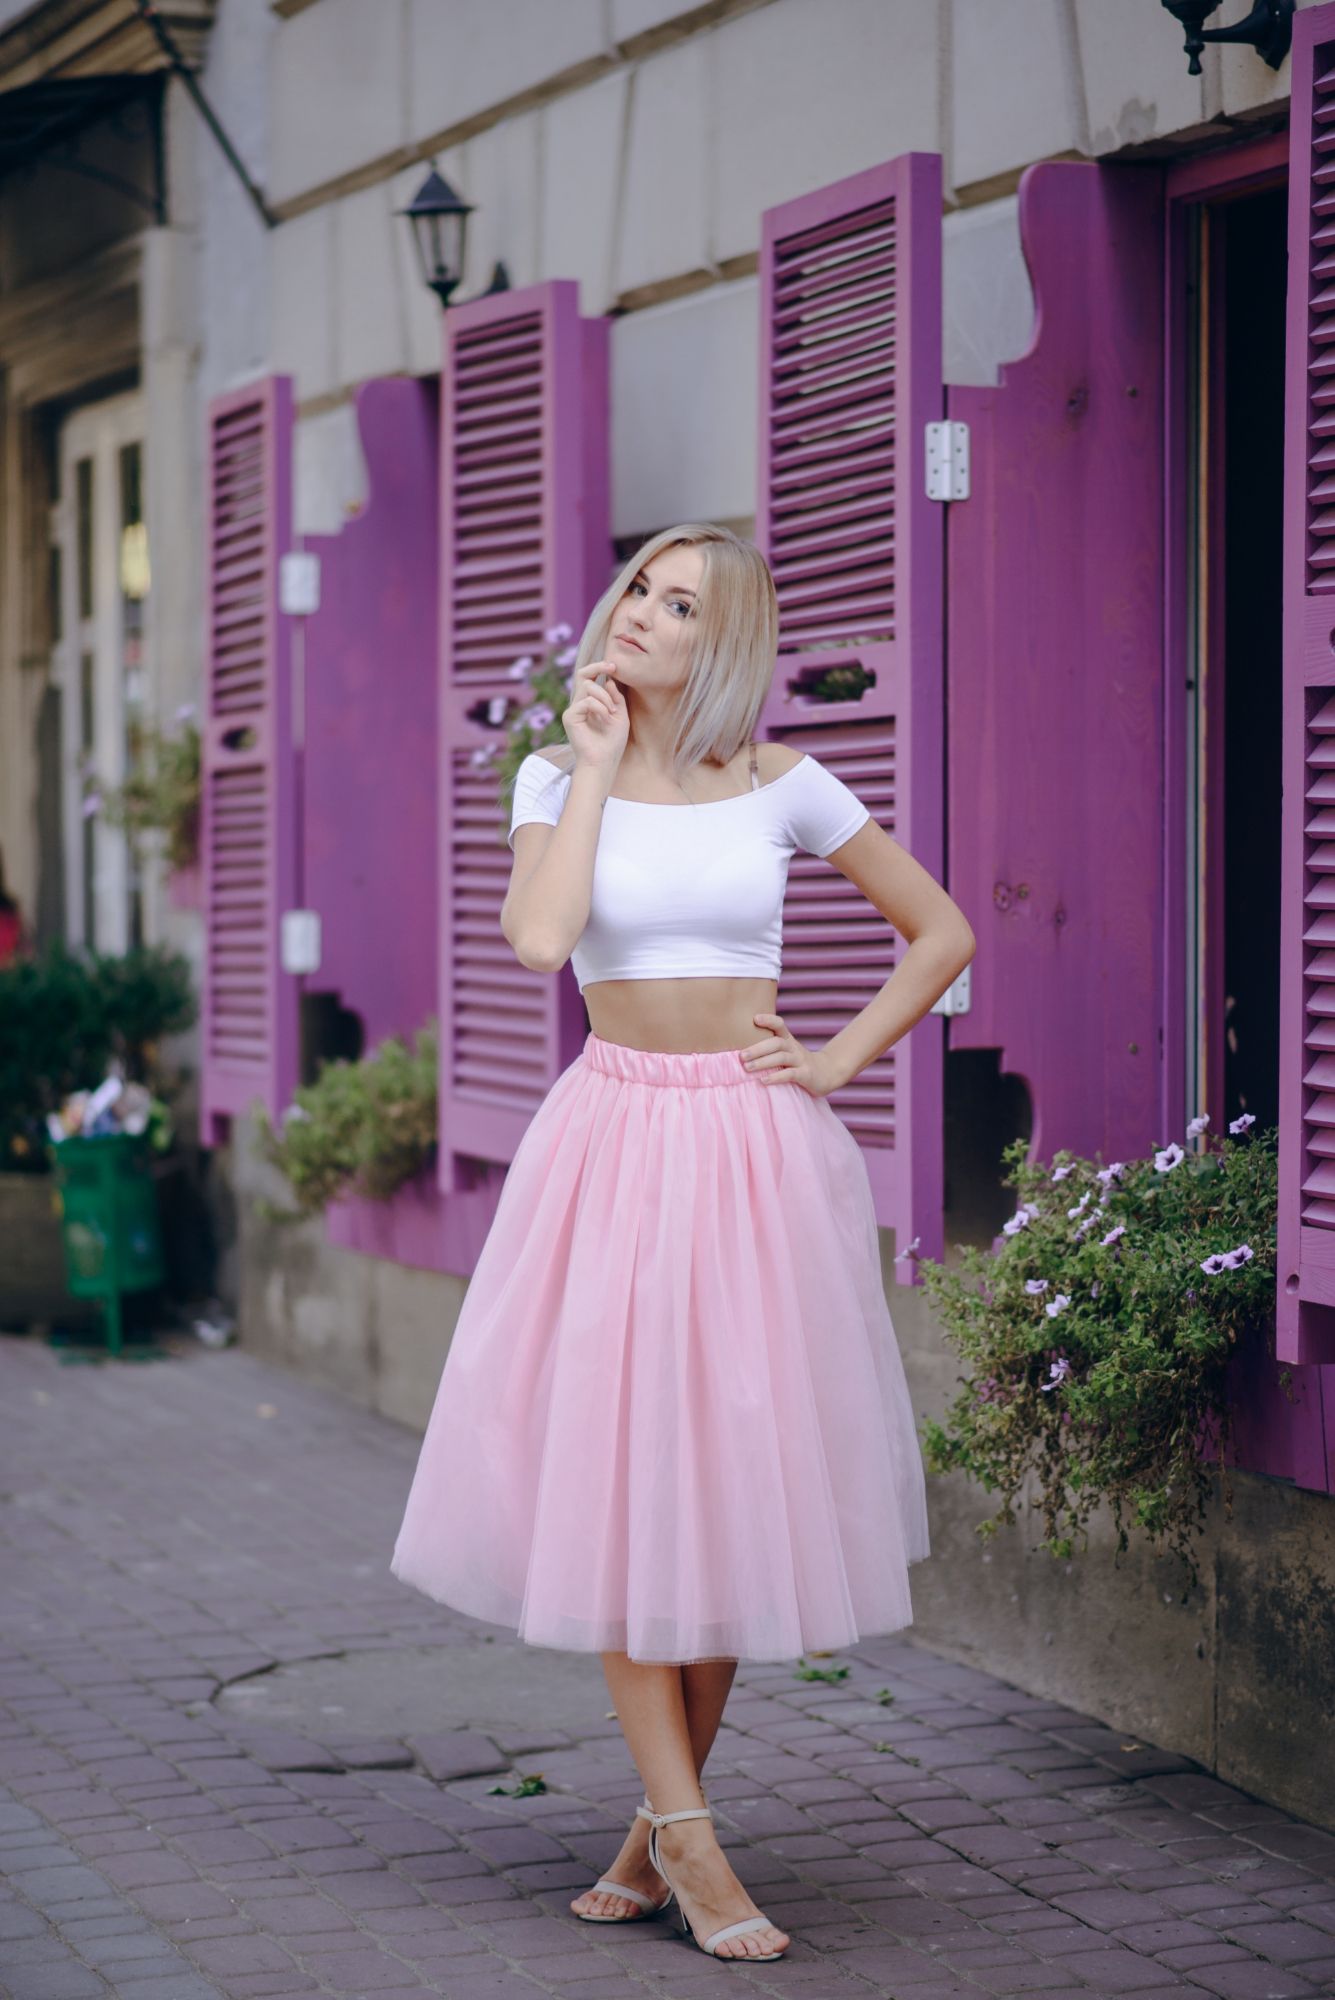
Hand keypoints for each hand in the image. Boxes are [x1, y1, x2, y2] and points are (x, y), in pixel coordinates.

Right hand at [562, 660, 628, 779]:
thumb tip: (609, 680)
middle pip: (583, 674)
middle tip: (613, 667)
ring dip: (605, 697)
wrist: (604, 762)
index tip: (614, 666)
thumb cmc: (613, 743)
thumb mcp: (621, 716)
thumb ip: (616, 698)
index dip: (599, 667)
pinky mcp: (570, 717)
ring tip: (612, 713)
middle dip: (598, 666)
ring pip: (588, 687)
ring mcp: (573, 710)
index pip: (590, 677)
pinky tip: (606, 719)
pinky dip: (600, 708)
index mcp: (590, 702)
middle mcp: (579, 704)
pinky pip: (587, 701)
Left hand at [738, 1012, 843, 1096]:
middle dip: (758, 1048)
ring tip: (747, 1068)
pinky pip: (790, 1074)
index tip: (754, 1019)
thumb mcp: (786, 1051)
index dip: (769, 1020)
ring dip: (763, 1062)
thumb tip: (739, 1051)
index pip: (779, 1025)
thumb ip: (769, 1048)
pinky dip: (776, 1077)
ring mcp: (801, 1060)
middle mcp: (794, 1047)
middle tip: (741, 1056)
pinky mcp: (806, 1074)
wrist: (826, 1073)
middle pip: (776, 1043)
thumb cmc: (797, 1062)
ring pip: (781, 1058)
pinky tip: (763, 1081)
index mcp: (788, 1040)